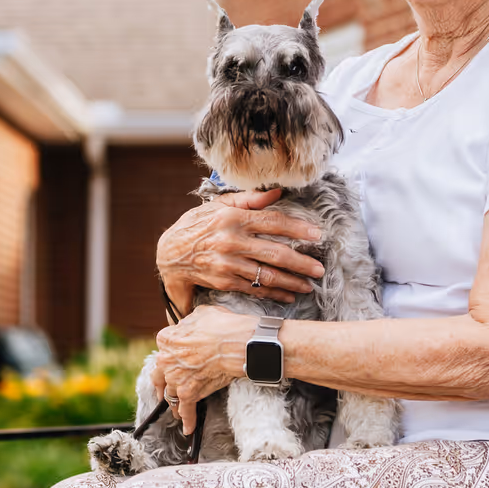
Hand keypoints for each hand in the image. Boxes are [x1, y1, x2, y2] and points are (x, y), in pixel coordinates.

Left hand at [150, 304, 253, 434]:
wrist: (237, 344)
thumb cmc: (223, 326)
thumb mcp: (200, 314)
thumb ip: (188, 324)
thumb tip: (188, 327)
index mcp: (166, 339)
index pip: (164, 348)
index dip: (171, 354)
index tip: (176, 360)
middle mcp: (165, 359)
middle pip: (159, 375)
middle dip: (161, 383)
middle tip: (164, 389)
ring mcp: (175, 378)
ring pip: (169, 394)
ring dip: (173, 404)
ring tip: (176, 411)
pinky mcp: (188, 393)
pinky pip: (186, 410)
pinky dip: (187, 420)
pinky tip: (187, 428)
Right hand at [155, 189, 325, 308]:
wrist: (169, 254)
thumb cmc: (197, 225)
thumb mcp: (218, 205)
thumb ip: (248, 199)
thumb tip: (277, 192)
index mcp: (233, 218)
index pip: (273, 222)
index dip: (298, 228)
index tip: (317, 234)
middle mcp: (232, 241)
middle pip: (275, 253)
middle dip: (301, 262)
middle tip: (320, 269)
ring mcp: (228, 264)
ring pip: (267, 275)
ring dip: (291, 282)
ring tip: (309, 286)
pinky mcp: (224, 282)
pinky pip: (254, 289)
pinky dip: (273, 294)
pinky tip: (288, 296)